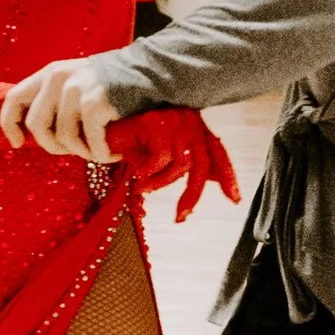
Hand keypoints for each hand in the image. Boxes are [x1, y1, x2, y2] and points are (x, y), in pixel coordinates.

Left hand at [0, 54, 121, 161]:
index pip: (14, 98)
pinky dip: (101, 154)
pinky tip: (113, 153)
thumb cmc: (114, 85)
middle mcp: (58, 78)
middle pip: (37, 125)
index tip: (17, 143)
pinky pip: (89, 142)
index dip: (10, 125)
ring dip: (83, 152)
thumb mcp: (76, 82)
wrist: (151, 71)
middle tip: (75, 151)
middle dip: (53, 146)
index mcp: (49, 74)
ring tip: (101, 151)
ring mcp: (75, 90)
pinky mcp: (94, 103)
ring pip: (64, 138)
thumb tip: (37, 132)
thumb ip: (55, 100)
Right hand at [110, 107, 241, 220]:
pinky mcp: (157, 121)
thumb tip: (208, 180)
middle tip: (182, 216)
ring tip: (142, 188)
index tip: (234, 199)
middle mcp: (188, 120)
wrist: (101, 124)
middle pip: (200, 164)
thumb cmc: (130, 139)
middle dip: (192, 195)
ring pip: (180, 164)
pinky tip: (136, 174)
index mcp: (193, 126)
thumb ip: (182, 163)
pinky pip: (161, 158)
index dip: (227, 176)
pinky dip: (148, 172)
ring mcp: (173, 119)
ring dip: (160, 184)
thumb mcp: (158, 154)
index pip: (217, 151)